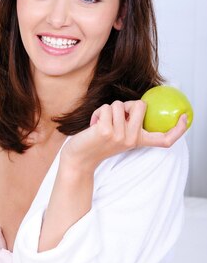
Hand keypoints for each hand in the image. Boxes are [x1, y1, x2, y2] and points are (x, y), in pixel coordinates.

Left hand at [61, 100, 187, 171]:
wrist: (79, 158)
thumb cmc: (97, 142)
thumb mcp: (119, 135)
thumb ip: (130, 124)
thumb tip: (138, 105)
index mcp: (138, 141)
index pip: (164, 139)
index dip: (178, 129)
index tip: (184, 117)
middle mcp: (132, 140)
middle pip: (140, 105)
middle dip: (126, 104)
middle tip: (115, 118)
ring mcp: (120, 136)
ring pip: (119, 104)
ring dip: (107, 110)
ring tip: (101, 124)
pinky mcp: (106, 131)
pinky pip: (106, 108)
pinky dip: (98, 112)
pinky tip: (93, 125)